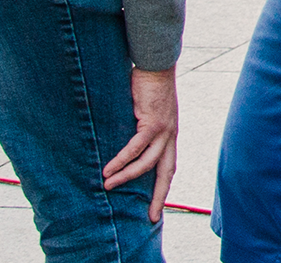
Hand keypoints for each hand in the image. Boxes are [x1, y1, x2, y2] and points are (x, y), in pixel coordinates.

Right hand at [101, 65, 178, 222]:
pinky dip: (122, 159)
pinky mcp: (152, 121)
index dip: (163, 186)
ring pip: (147, 162)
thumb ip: (136, 129)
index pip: (169, 165)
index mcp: (170, 134)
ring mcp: (164, 128)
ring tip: (109, 186)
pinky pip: (136, 146)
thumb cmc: (147, 85)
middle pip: (167, 171)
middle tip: (151, 216)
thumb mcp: (144, 113)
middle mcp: (171, 134)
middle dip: (159, 195)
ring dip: (127, 176)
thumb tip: (118, 144)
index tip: (157, 206)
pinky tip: (109, 169)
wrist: (156, 64)